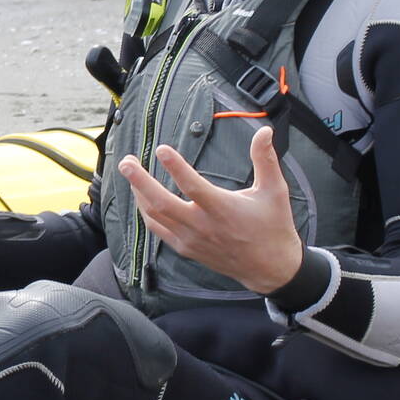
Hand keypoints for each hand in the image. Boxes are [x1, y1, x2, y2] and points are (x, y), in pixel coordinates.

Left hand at [116, 127, 303, 293]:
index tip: (161, 149)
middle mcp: (203, 226)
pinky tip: (142, 198)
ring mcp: (191, 239)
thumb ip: (265, 159)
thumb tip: (265, 131)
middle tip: (125, 161)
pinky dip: (147, 212)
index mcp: (223, 209)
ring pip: (155, 216)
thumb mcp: (274, 191)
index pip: (193, 186)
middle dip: (139, 181)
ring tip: (130, 172)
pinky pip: (158, 230)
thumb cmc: (273, 226)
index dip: (176, 167)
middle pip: (161, 203)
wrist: (270, 268)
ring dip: (139, 194)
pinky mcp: (187, 249)